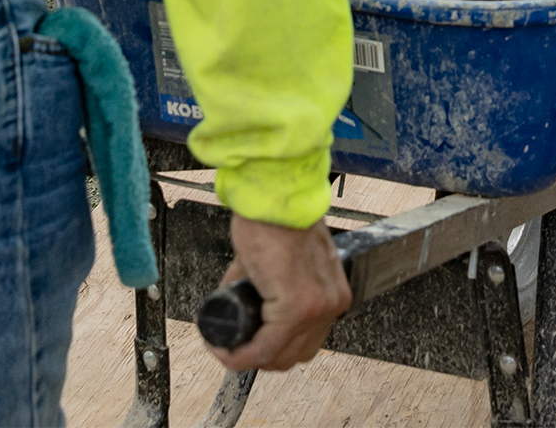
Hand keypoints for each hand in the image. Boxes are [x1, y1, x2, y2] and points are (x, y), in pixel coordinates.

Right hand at [209, 216, 350, 372]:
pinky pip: (265, 346)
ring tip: (223, 344)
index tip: (244, 345)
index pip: (303, 342)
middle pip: (292, 355)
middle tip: (232, 345)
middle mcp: (331, 305)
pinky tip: (224, 346)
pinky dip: (241, 352)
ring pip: (278, 356)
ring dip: (246, 357)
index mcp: (332, 295)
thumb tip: (244, 312)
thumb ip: (269, 291)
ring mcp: (316, 308)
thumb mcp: (281, 266)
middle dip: (258, 357)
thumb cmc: (275, 220)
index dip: (270, 350)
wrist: (273, 199)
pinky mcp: (296, 308)